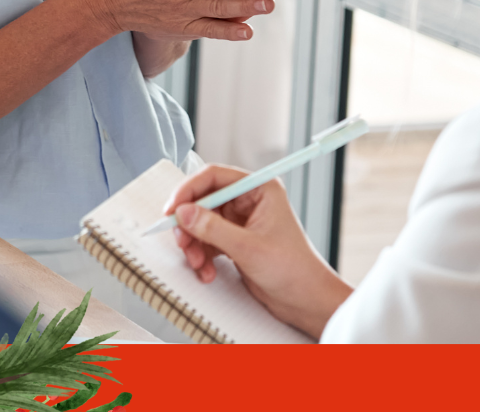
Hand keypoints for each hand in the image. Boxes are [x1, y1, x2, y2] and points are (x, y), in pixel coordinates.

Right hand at [164, 163, 351, 339]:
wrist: (307, 302)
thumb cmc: (293, 269)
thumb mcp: (248, 248)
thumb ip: (213, 229)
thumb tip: (184, 213)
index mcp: (259, 189)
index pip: (214, 177)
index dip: (190, 190)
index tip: (173, 209)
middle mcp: (249, 200)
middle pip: (205, 200)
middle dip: (190, 223)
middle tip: (181, 241)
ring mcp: (241, 221)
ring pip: (203, 222)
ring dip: (195, 243)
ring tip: (197, 263)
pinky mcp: (236, 240)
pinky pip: (208, 240)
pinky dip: (203, 255)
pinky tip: (207, 271)